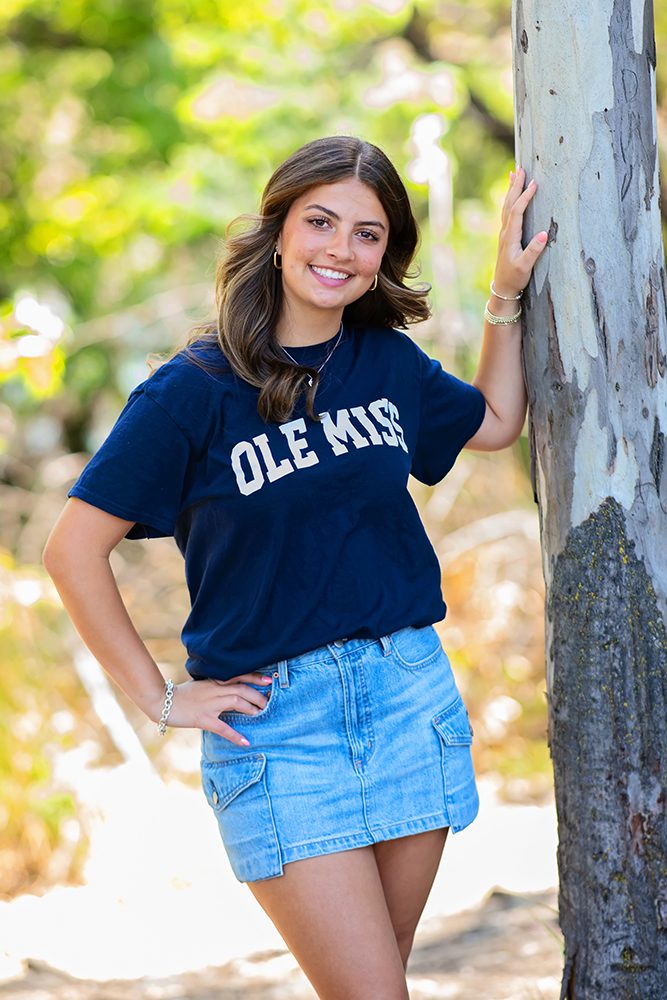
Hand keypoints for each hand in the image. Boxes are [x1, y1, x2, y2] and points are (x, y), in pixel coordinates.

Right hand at [163, 674, 273, 746]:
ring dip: (251, 708)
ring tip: (261, 714)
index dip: (255, 678)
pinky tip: (246, 741)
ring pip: (236, 702)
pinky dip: (235, 735)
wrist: (162, 702)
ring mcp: (210, 704)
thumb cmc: (182, 694)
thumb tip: (229, 687)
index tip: (268, 681)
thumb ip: (215, 685)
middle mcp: (214, 690)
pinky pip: (223, 727)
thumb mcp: (200, 685)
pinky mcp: (203, 719)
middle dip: (258, 695)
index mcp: (214, 681)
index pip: (238, 676)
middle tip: (268, 702)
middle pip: (242, 689)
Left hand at [492, 166, 547, 299]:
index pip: (517, 212)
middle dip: (515, 186)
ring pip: (507, 207)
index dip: (525, 197)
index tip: (534, 184)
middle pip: (509, 204)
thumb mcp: (525, 266)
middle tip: (520, 169)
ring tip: (514, 174)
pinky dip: (510, 200)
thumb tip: (544, 234)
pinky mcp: (507, 236)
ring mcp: (505, 234)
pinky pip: (508, 212)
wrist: (502, 288)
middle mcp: (505, 232)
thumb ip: (534, 251)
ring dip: (511, 190)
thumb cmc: (514, 278)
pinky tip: (512, 195)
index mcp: (510, 237)